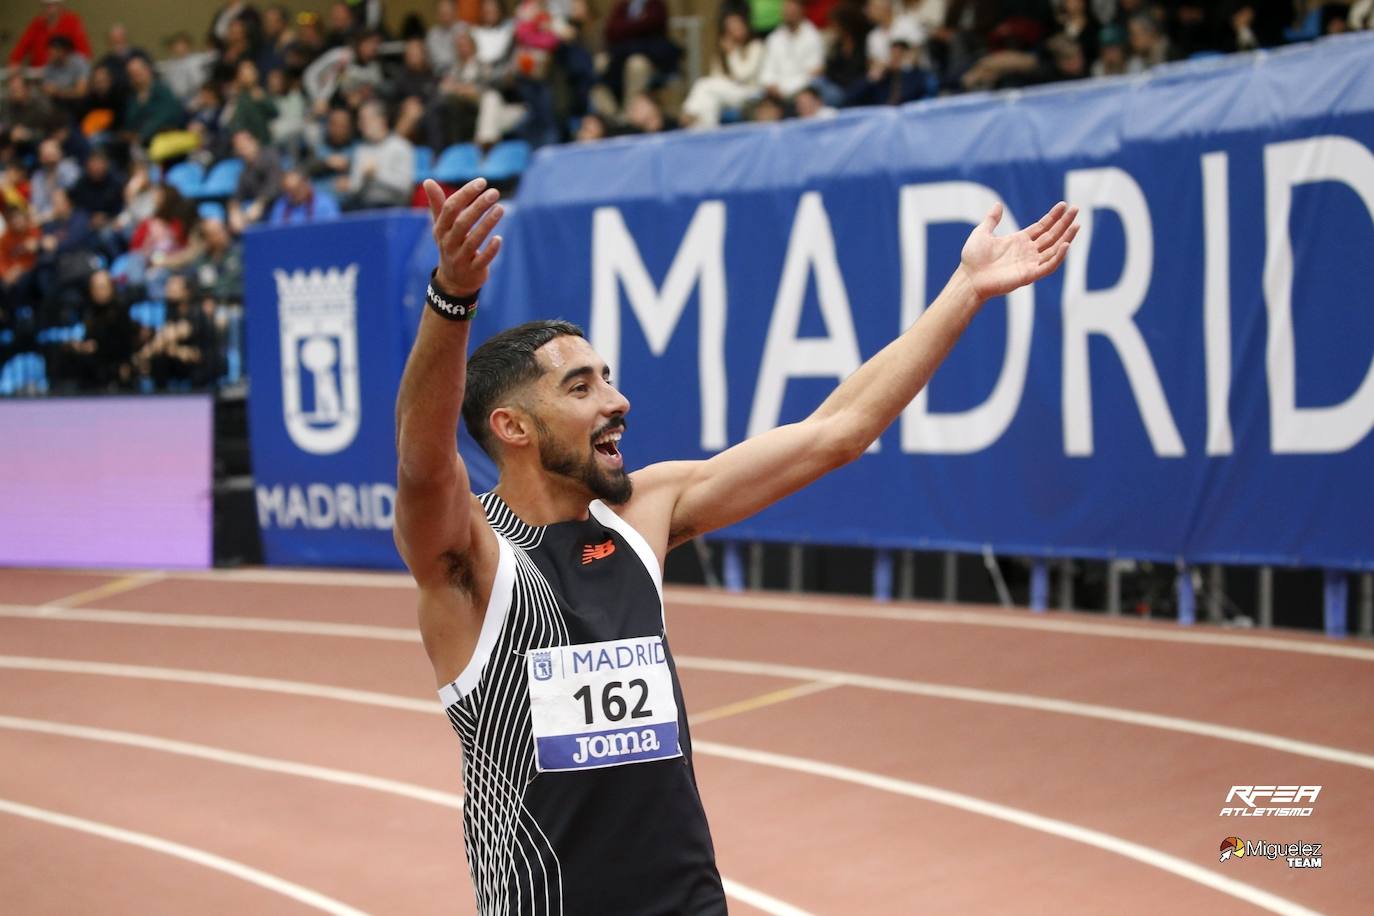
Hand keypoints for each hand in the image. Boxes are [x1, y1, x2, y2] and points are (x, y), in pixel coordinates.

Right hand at [424, 177, 503, 296]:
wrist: (453, 280)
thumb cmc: (450, 245)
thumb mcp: (441, 226)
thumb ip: (438, 204)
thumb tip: (427, 180)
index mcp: (440, 229)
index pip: (450, 208)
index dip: (465, 194)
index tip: (482, 182)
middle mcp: (448, 243)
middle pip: (462, 223)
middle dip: (478, 206)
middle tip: (494, 193)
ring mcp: (460, 258)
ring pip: (473, 240)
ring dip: (487, 224)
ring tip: (500, 208)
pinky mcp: (472, 270)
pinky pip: (481, 260)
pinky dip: (490, 250)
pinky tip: (499, 238)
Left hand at [958, 201, 1077, 300]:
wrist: (969, 278)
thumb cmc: (973, 259)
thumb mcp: (982, 233)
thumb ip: (991, 219)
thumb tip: (998, 204)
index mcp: (1019, 241)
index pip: (1042, 227)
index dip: (1053, 217)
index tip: (1064, 205)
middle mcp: (1027, 252)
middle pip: (1052, 235)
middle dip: (1064, 223)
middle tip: (1076, 209)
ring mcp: (1029, 263)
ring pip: (1054, 250)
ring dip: (1066, 238)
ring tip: (1076, 225)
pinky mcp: (1029, 275)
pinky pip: (1048, 266)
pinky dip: (1058, 257)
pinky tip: (1065, 244)